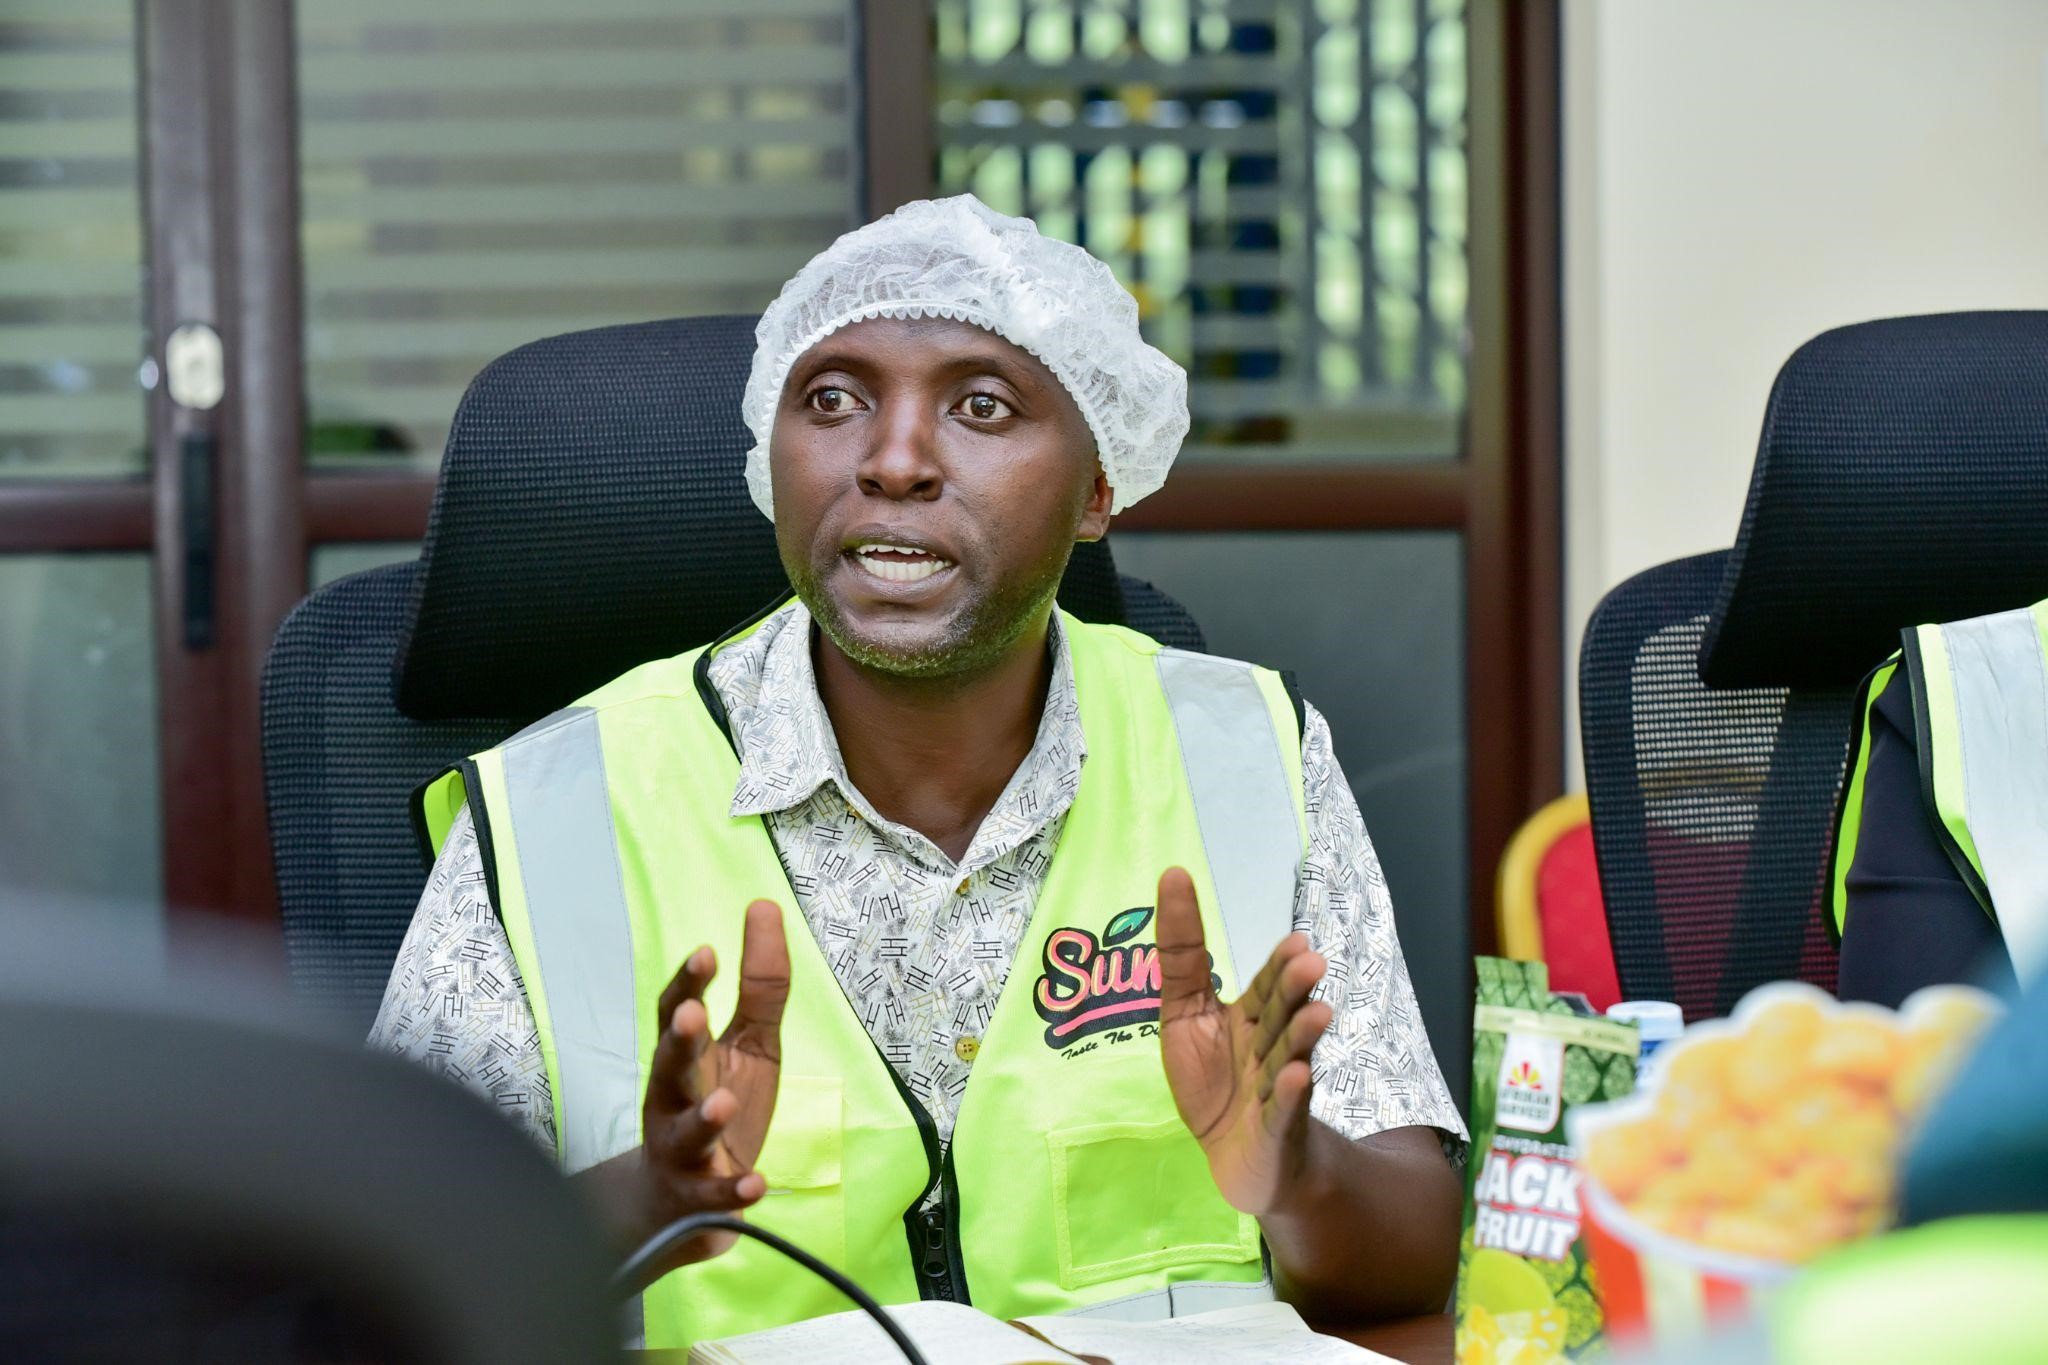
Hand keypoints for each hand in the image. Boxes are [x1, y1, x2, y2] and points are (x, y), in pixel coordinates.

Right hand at [595, 899, 790, 1269]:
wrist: (682, 1201)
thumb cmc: (716, 1105)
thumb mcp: (750, 1042)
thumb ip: (761, 984)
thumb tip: (764, 905)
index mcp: (685, 1056)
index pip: (676, 1012)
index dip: (688, 984)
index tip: (707, 952)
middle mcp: (672, 1098)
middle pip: (668, 1066)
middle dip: (678, 1040)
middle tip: (692, 1014)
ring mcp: (679, 1149)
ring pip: (683, 1133)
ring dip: (702, 1119)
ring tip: (723, 1106)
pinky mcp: (695, 1195)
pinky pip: (710, 1194)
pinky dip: (731, 1190)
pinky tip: (755, 1183)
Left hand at [1155, 867, 1331, 1214]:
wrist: (1239, 1157)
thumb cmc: (1214, 1082)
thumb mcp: (1184, 1015)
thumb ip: (1181, 957)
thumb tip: (1173, 874)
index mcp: (1249, 1018)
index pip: (1262, 986)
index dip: (1276, 964)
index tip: (1296, 939)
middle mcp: (1269, 1046)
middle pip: (1279, 1015)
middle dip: (1291, 990)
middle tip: (1309, 961)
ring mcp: (1275, 1088)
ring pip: (1287, 1057)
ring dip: (1300, 1035)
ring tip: (1317, 1012)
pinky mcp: (1275, 1130)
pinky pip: (1282, 1109)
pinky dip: (1288, 1093)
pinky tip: (1296, 1075)